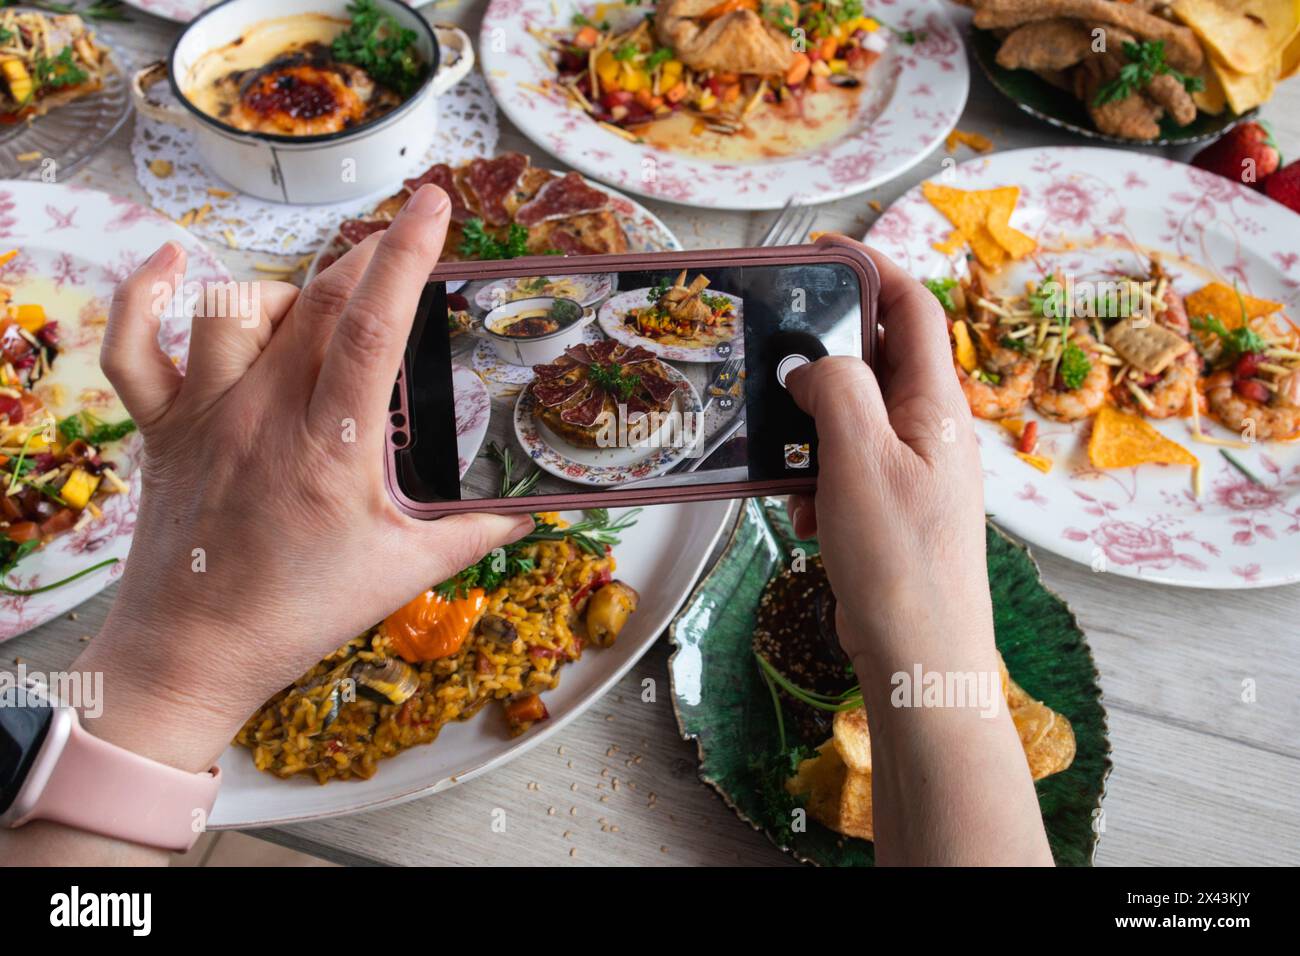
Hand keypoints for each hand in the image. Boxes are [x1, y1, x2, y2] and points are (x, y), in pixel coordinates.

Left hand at [75, 185, 531, 772]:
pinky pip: (136, 347)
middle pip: (316, 301)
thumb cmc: (298, 612)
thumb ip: (474, 534)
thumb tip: (536, 514)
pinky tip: (175, 265)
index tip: (433, 203)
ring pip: (236, 309)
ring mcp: (206, 413)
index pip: (373, 326)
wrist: (192, 653)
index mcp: (331, 443)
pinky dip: (145, 296)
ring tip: (313, 313)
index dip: (406, 255)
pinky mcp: (164, 427)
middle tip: (400, 245)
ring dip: (284, 292)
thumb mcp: (402, 572)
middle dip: (365, 259)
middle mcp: (264, 411)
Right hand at [785, 242, 991, 678]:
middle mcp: (930, 429)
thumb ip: (837, 392)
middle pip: (875, 361)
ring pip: (851, 419)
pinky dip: (817, 480)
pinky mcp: (890, 509)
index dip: (873, 266)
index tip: (821, 250)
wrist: (919, 656)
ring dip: (812, 434)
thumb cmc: (898, 558)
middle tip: (777, 362)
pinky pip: (846, 469)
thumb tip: (814, 365)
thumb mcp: (859, 460)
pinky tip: (805, 514)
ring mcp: (913, 471)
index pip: (914, 307)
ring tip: (789, 464)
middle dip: (824, 363)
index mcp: (936, 404)